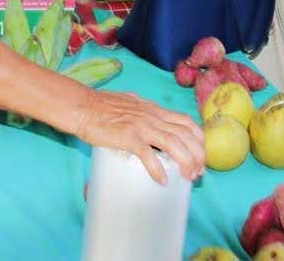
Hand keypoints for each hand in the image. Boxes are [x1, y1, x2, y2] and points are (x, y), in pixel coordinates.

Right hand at [72, 89, 205, 184]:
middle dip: (197, 155)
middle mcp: (153, 116)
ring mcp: (141, 126)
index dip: (198, 139)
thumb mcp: (132, 103)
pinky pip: (147, 154)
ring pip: (172, 143)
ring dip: (184, 162)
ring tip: (187, 177)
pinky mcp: (127, 137)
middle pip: (185, 135)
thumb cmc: (103, 106)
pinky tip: (162, 180)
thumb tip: (151, 119)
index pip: (186, 122)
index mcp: (155, 110)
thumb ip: (144, 111)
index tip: (201, 156)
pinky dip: (157, 168)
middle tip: (198, 172)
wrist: (83, 107)